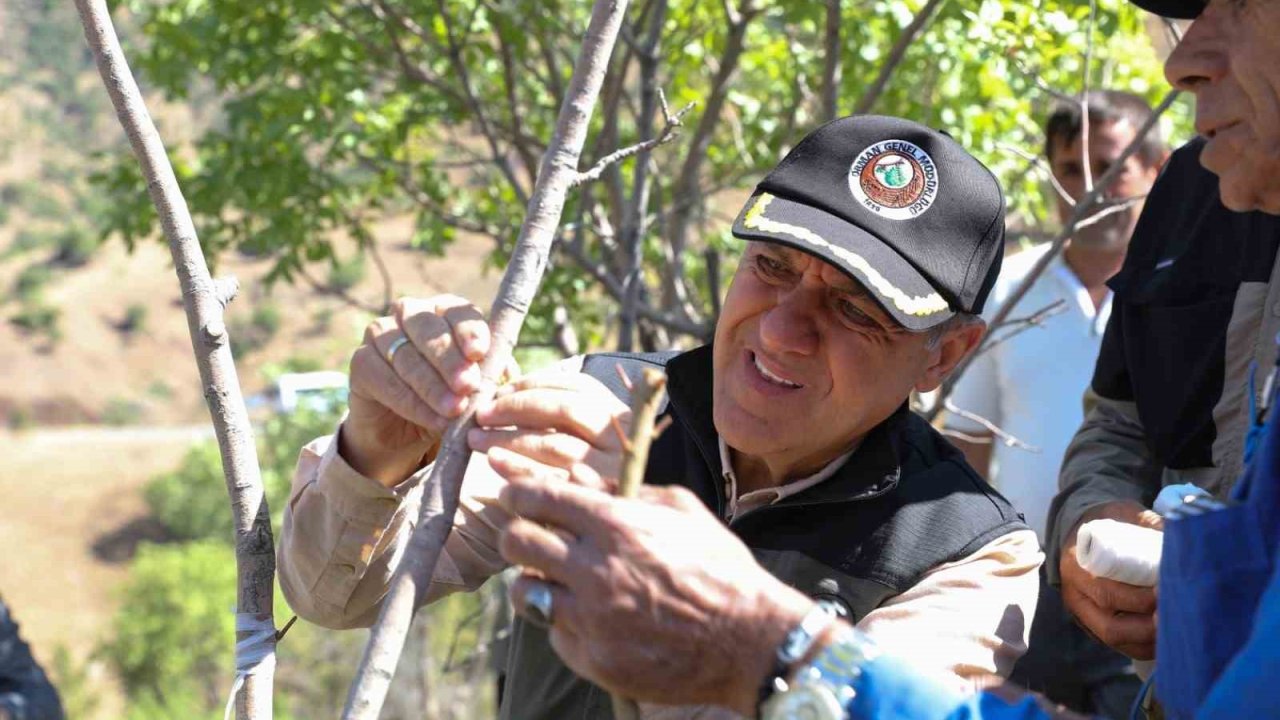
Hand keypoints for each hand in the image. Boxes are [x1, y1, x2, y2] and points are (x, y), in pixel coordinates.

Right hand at [341, 295, 501, 486]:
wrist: (407, 430)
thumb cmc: (450, 398)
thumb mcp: (477, 387)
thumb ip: (492, 375)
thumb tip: (505, 371)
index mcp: (444, 310)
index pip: (457, 311)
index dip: (468, 331)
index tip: (479, 354)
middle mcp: (411, 313)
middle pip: (429, 329)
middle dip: (449, 360)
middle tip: (467, 386)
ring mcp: (381, 333)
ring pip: (406, 355)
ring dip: (432, 386)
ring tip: (454, 410)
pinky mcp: (361, 361)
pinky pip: (385, 379)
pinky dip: (411, 402)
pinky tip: (432, 419)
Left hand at [468, 372, 630, 492]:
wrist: (632, 539)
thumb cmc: (601, 478)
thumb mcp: (598, 440)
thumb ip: (569, 415)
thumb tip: (510, 389)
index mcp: (624, 418)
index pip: (578, 387)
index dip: (534, 384)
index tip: (500, 390)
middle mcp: (623, 441)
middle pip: (564, 411)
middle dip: (516, 407)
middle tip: (481, 414)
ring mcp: (612, 473)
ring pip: (555, 445)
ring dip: (509, 438)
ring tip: (477, 439)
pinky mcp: (595, 505)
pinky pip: (549, 482)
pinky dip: (518, 468)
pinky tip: (494, 462)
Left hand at [496, 474, 811, 715]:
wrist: (750, 642)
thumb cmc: (722, 570)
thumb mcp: (682, 512)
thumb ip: (626, 492)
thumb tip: (578, 477)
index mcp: (618, 526)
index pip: (540, 499)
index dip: (519, 494)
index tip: (515, 497)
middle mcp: (597, 570)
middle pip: (518, 543)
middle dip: (518, 535)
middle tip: (529, 538)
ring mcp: (593, 619)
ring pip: (525, 593)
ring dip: (533, 582)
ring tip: (554, 582)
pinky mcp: (595, 659)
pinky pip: (555, 635)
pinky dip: (566, 624)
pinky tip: (592, 619)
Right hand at [1059, 500, 1163, 659]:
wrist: (1083, 528)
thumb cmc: (1108, 521)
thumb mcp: (1124, 514)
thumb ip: (1149, 525)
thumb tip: (1185, 537)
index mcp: (1076, 564)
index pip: (1107, 592)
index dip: (1140, 599)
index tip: (1169, 591)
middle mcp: (1075, 594)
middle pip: (1110, 624)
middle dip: (1148, 625)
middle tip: (1179, 615)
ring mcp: (1082, 613)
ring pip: (1114, 639)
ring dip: (1148, 640)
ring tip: (1178, 630)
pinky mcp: (1094, 624)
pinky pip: (1119, 644)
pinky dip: (1144, 646)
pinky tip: (1166, 638)